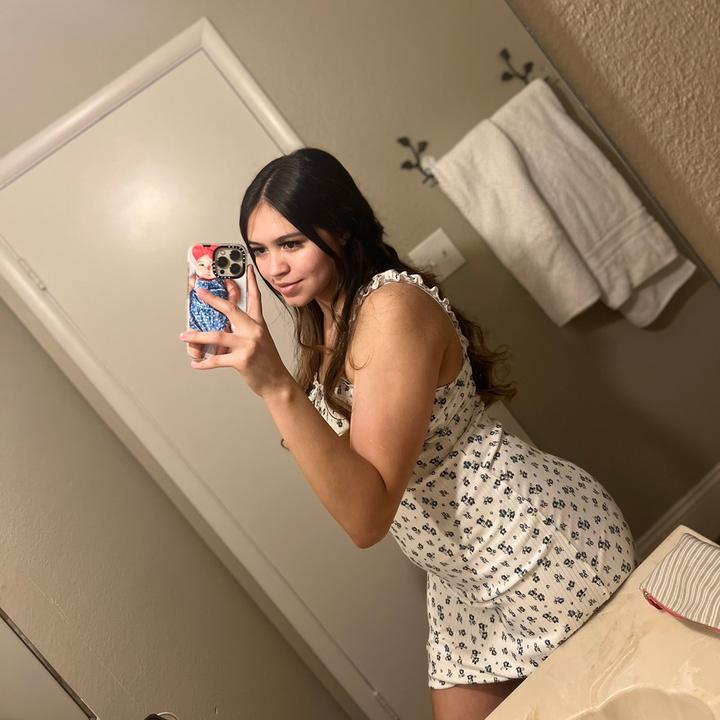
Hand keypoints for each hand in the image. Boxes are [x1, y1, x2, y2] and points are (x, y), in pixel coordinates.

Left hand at [179, 265, 292, 397]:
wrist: (277, 383)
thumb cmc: (268, 362)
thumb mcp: (261, 340)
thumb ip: (245, 330)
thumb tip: (224, 324)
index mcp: (259, 324)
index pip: (255, 298)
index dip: (251, 282)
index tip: (246, 268)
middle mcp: (254, 331)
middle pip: (231, 310)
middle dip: (213, 299)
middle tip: (200, 292)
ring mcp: (248, 345)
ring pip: (217, 336)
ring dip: (197, 336)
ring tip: (184, 336)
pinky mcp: (242, 360)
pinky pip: (217, 360)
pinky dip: (204, 363)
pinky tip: (196, 364)